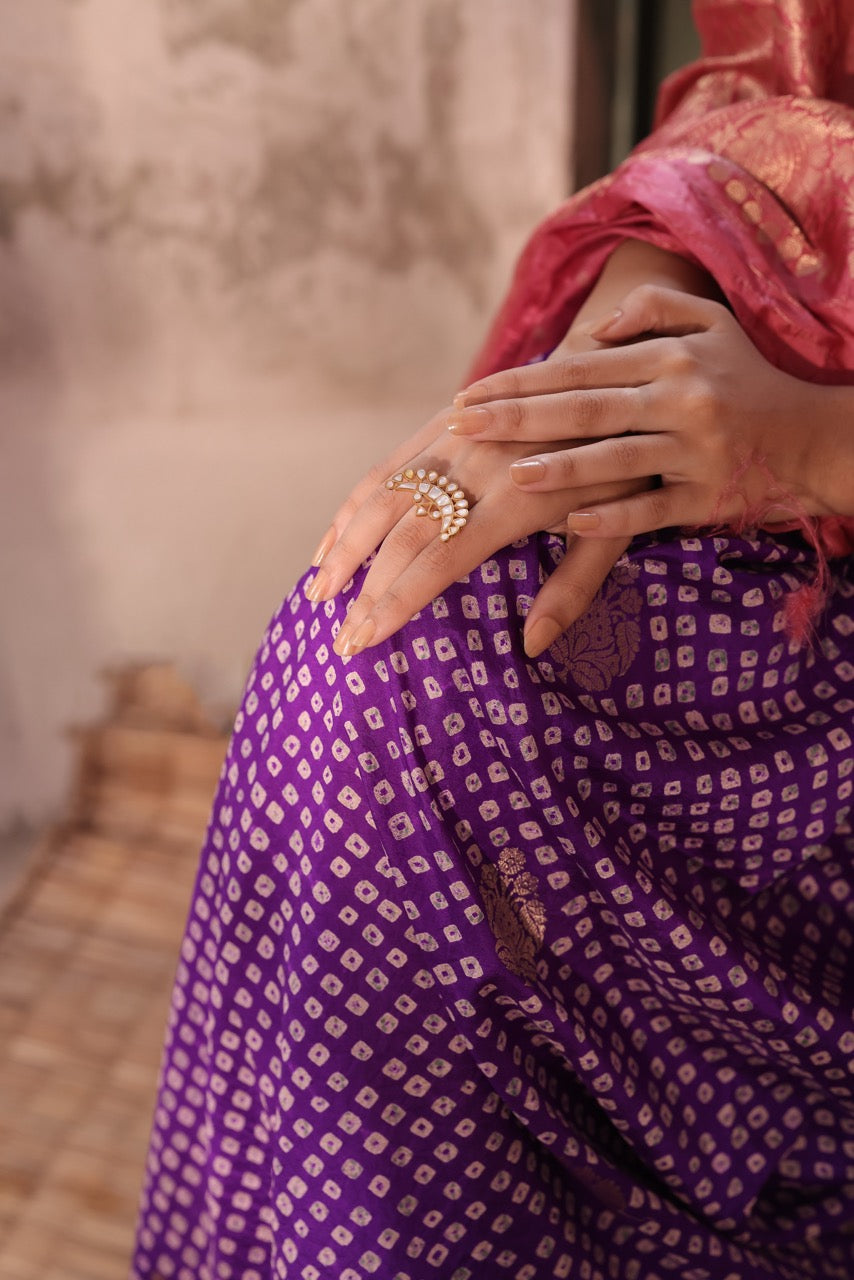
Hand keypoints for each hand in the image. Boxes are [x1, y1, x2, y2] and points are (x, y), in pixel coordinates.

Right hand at [306, 349, 641, 659]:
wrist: (616, 368)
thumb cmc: (624, 462)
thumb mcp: (618, 529)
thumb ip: (575, 587)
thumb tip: (533, 644)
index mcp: (516, 500)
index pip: (440, 560)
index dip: (397, 601)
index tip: (364, 639)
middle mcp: (475, 466)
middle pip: (402, 534)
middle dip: (365, 589)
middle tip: (339, 637)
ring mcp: (454, 439)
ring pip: (382, 496)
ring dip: (345, 546)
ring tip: (318, 592)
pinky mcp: (444, 421)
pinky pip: (387, 464)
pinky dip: (353, 504)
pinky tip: (332, 538)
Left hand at [451, 286, 825, 539]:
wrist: (815, 437)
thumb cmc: (748, 380)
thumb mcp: (712, 325)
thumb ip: (653, 311)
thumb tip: (595, 328)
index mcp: (669, 358)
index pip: (578, 368)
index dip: (520, 382)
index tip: (468, 397)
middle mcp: (680, 398)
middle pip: (585, 408)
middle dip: (517, 418)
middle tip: (461, 430)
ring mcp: (695, 449)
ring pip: (617, 458)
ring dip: (562, 467)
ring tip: (511, 474)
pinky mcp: (709, 496)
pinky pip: (655, 508)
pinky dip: (615, 516)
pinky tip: (572, 523)